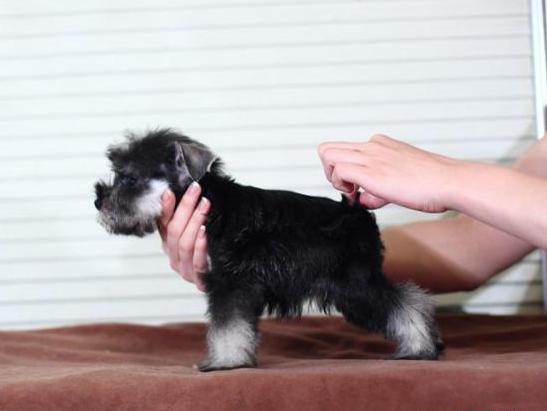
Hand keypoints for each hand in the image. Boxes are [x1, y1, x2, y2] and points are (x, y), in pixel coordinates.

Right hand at [159, 183, 210, 291]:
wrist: (228, 278)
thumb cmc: (213, 252)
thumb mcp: (199, 231)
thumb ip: (191, 217)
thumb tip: (192, 191)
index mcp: (170, 244)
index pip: (163, 224)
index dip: (166, 207)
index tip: (170, 191)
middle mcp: (174, 257)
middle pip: (174, 230)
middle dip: (185, 208)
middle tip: (196, 190)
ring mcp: (185, 270)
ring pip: (184, 244)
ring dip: (195, 221)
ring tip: (205, 204)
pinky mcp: (199, 280)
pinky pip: (197, 262)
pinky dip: (200, 245)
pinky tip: (205, 231)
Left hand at [318, 134, 460, 212]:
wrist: (450, 181)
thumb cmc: (433, 183)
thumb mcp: (400, 180)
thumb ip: (377, 189)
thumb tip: (362, 199)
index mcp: (380, 144)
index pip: (345, 149)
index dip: (343, 170)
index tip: (355, 187)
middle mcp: (372, 146)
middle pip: (328, 148)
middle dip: (330, 172)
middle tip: (348, 189)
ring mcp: (370, 156)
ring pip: (327, 155)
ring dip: (333, 177)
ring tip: (353, 192)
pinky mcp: (371, 171)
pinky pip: (339, 170)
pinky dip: (341, 185)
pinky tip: (358, 195)